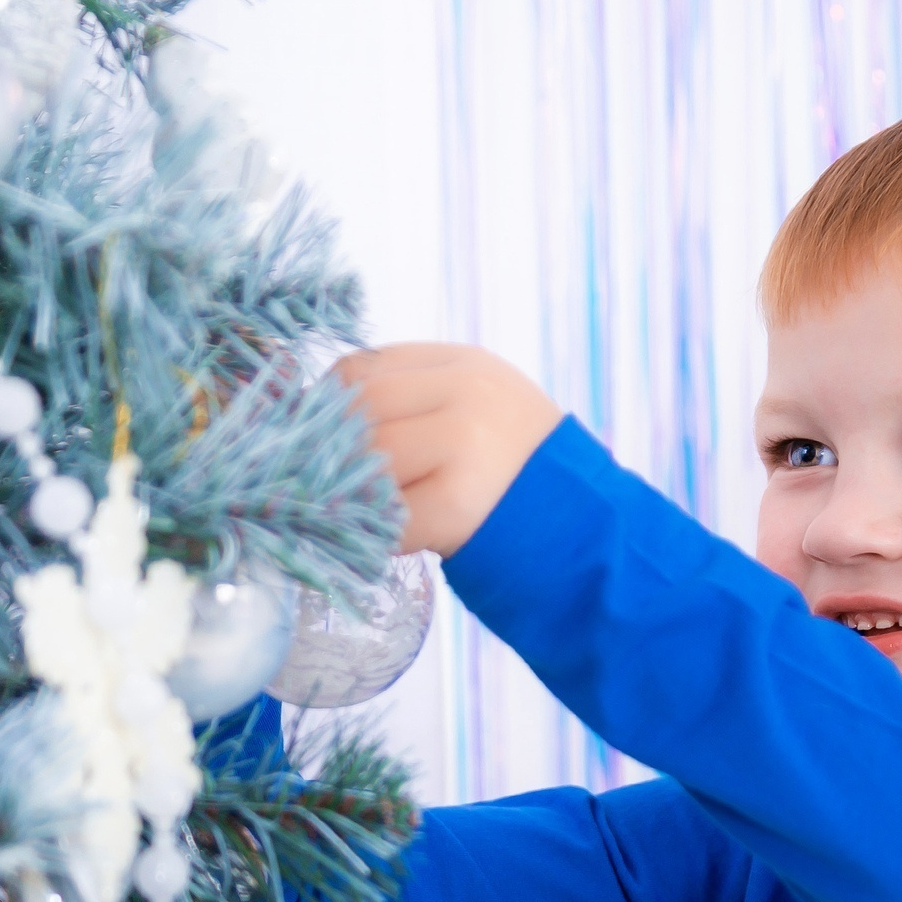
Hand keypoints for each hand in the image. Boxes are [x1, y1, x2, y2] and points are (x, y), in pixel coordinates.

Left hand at [332, 344, 564, 556]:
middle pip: (361, 409)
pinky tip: (395, 537)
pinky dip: (378, 531)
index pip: (361, 369)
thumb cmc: (514, 472)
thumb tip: (317, 419)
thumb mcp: (473, 408)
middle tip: (340, 484)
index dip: (330, 409)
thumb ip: (411, 399)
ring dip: (357, 492)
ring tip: (374, 510)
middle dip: (337, 450)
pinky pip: (389, 514)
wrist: (584, 528)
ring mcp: (465, 443)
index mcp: (463, 364)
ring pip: (370, 459)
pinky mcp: (458, 502)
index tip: (326, 442)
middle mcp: (466, 393)